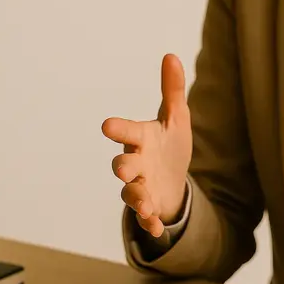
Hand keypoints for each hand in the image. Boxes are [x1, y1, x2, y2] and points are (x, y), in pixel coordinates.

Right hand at [102, 54, 192, 236]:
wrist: (172, 179)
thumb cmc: (169, 144)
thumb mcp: (176, 118)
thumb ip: (172, 90)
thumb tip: (171, 55)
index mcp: (141, 138)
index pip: (128, 131)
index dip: (118, 128)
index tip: (107, 125)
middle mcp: (135, 162)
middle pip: (122, 165)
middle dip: (123, 168)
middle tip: (123, 170)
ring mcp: (139, 186)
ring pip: (131, 193)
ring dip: (137, 199)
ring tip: (146, 205)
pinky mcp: (148, 205)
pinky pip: (145, 215)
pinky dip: (149, 222)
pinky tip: (157, 228)